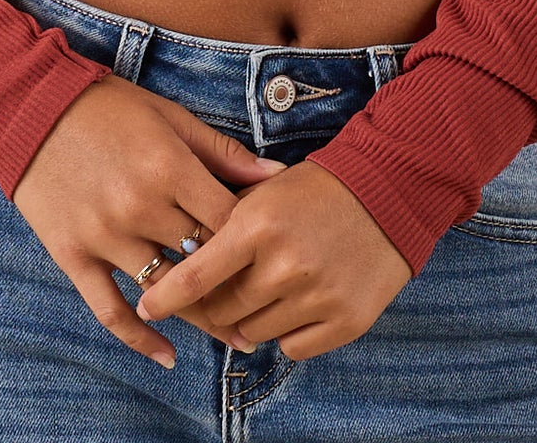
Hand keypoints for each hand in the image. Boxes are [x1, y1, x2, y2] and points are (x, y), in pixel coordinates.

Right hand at [11, 75, 289, 367]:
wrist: (33, 107)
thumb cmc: (109, 107)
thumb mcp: (170, 117)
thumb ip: (222, 151)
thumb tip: (276, 176)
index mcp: (169, 167)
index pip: (229, 222)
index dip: (257, 240)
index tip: (275, 253)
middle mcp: (139, 206)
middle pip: (203, 261)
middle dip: (239, 283)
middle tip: (270, 305)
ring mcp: (105, 235)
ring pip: (166, 292)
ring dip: (205, 319)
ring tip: (239, 338)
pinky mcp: (73, 255)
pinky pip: (110, 310)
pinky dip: (140, 339)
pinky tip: (168, 357)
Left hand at [134, 156, 412, 359]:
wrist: (389, 190)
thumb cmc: (316, 189)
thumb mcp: (264, 193)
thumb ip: (225, 226)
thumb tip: (186, 268)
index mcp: (257, 225)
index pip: (196, 276)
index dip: (166, 297)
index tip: (148, 307)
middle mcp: (285, 265)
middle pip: (224, 310)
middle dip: (217, 303)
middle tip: (226, 287)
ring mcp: (317, 296)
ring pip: (255, 333)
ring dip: (253, 318)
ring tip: (271, 287)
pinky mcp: (345, 321)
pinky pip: (293, 348)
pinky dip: (289, 332)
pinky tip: (299, 302)